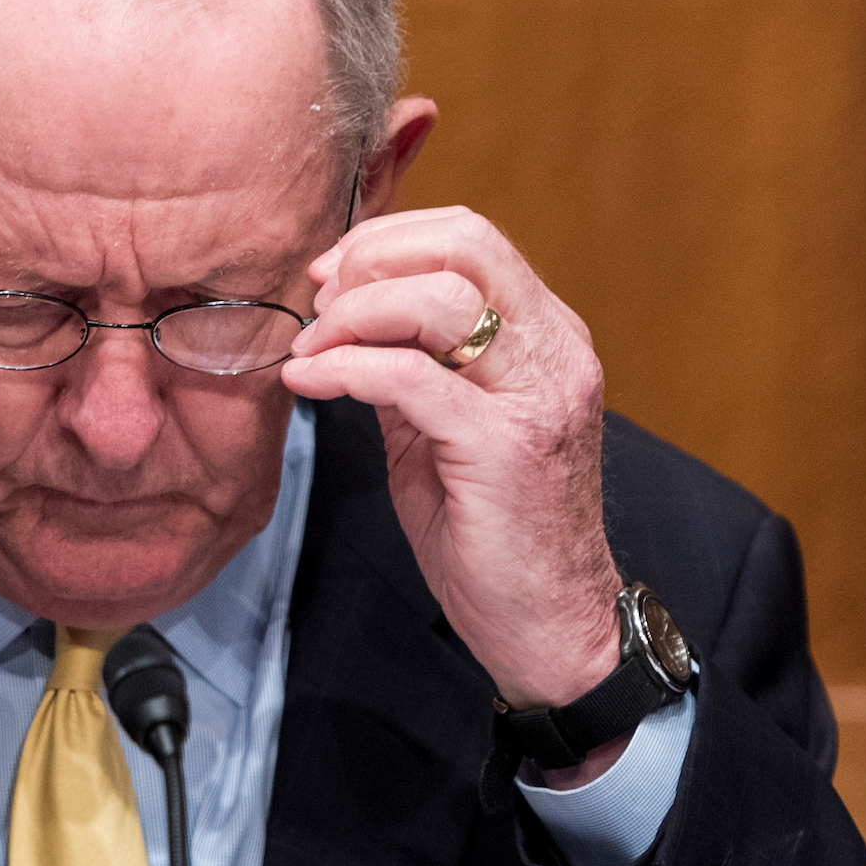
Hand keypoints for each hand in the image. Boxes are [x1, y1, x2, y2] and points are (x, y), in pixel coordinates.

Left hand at [280, 206, 622, 718]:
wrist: (550, 626)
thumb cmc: (495, 535)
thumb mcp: (444, 432)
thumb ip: (410, 370)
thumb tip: (345, 325)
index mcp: (547, 338)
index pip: (471, 239)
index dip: (388, 241)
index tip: (328, 276)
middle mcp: (555, 352)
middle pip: (463, 244)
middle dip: (370, 259)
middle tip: (317, 303)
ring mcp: (537, 396)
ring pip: (437, 301)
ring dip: (354, 313)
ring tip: (311, 346)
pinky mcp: (504, 446)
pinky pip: (410, 378)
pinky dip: (346, 368)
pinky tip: (310, 381)